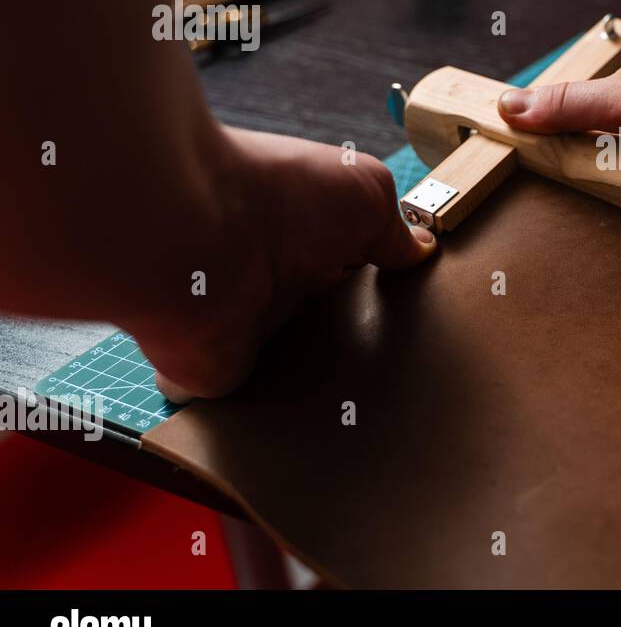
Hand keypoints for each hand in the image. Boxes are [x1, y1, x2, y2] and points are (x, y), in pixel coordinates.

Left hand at [138, 128, 436, 401]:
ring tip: (387, 415)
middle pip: (331, 325)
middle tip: (417, 372)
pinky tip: (324, 434)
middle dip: (367, 345)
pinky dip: (278, 422)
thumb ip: (393, 228)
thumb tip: (418, 250)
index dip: (388, 290)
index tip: (424, 313)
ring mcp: (245, 331)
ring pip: (299, 372)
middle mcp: (274, 282)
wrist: (191, 237)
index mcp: (306, 237)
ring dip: (330, 387)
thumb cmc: (276, 196)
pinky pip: (253, 410)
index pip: (353, 271)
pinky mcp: (217, 374)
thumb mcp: (365, 193)